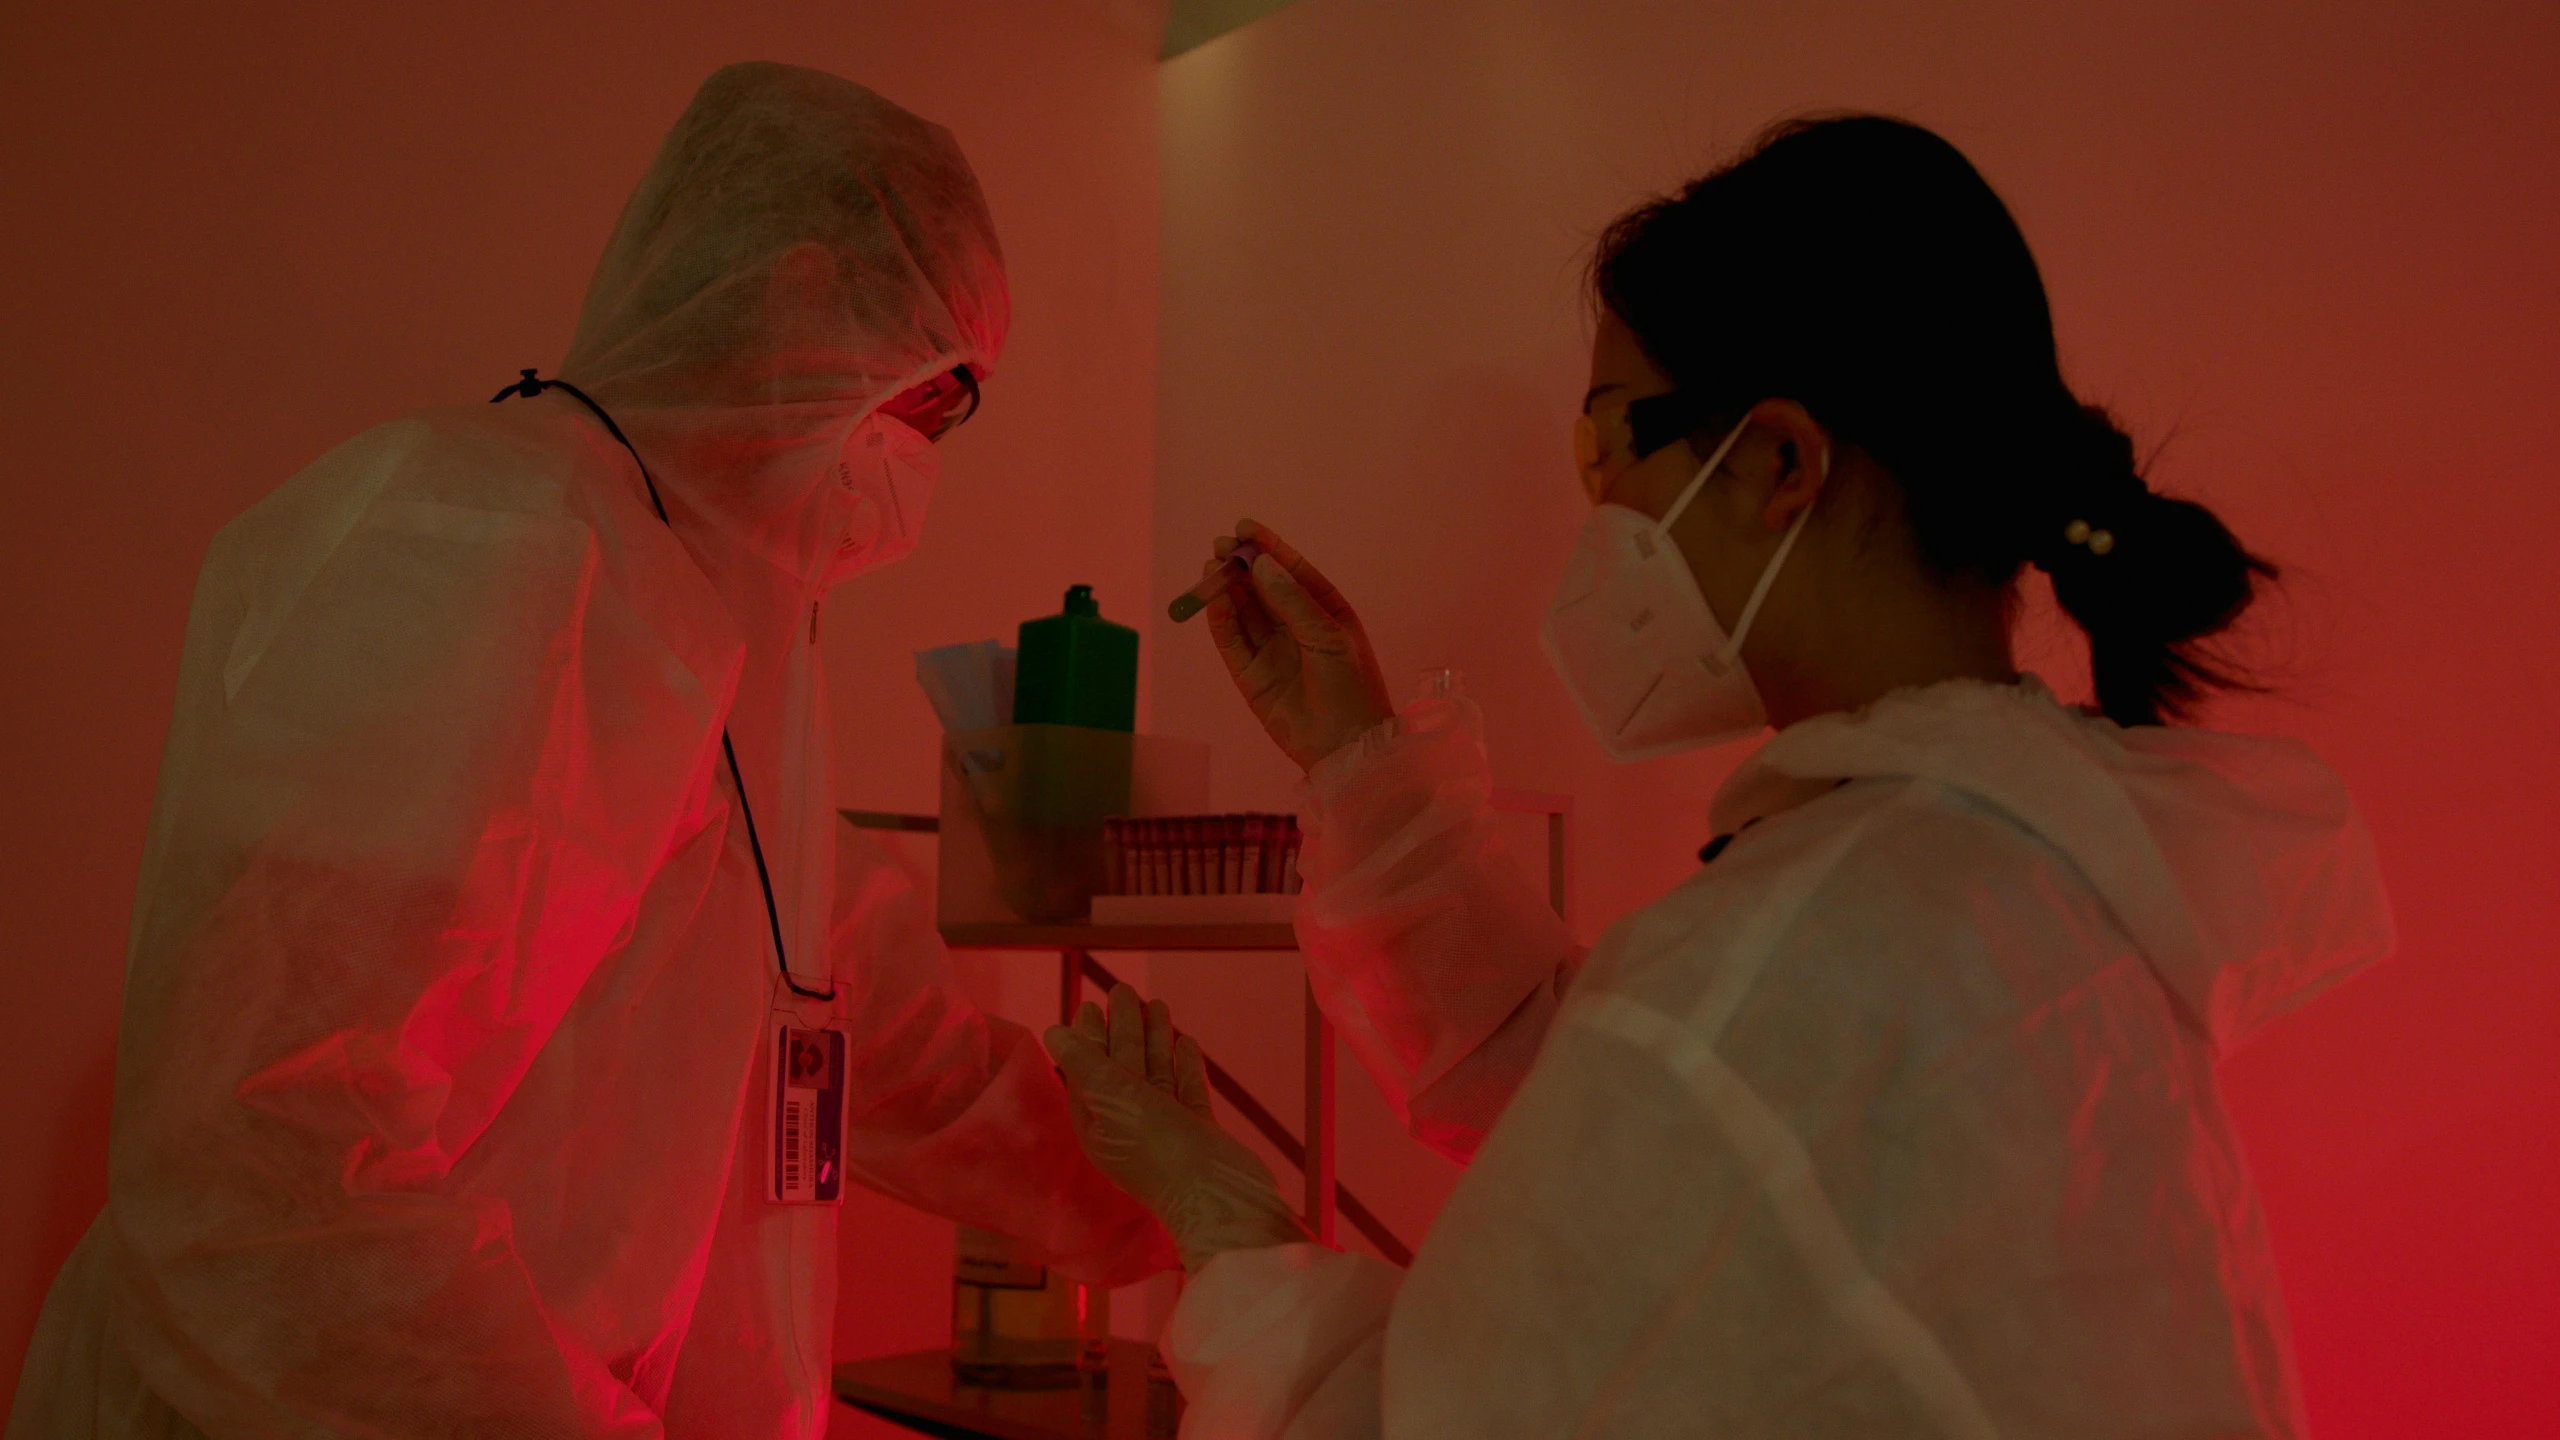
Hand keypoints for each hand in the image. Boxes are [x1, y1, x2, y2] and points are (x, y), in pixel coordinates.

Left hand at [1043, 985, 1310, 1271]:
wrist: (1215, 1196)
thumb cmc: (1158, 1146)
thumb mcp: (1113, 1098)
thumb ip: (1084, 1062)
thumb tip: (1053, 1033)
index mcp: (1097, 1123)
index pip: (1087, 1070)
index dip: (1087, 1037)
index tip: (1089, 1004)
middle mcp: (1126, 1126)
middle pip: (1121, 1067)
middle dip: (1122, 1028)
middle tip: (1123, 989)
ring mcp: (1164, 1129)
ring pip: (1154, 1074)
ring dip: (1154, 1038)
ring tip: (1156, 1003)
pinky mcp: (1196, 1130)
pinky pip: (1185, 1089)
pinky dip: (1183, 1064)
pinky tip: (1186, 1041)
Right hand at [1201, 520, 1394, 772]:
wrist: (1347, 747)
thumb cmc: (1351, 688)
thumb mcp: (1328, 637)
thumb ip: (1292, 602)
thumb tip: (1261, 564)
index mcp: (1324, 611)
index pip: (1292, 571)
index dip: (1269, 547)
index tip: (1244, 527)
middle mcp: (1295, 626)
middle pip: (1262, 587)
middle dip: (1242, 564)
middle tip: (1222, 546)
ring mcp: (1271, 650)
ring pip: (1243, 610)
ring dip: (1227, 587)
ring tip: (1213, 566)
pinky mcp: (1251, 675)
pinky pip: (1231, 641)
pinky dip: (1220, 619)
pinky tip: (1213, 598)